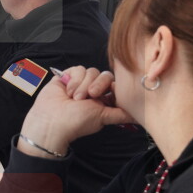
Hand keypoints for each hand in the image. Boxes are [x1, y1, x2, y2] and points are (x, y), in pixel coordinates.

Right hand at [17, 66, 134, 158]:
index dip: (113, 86)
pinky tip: (67, 91)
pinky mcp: (67, 76)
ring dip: (83, 85)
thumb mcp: (103, 117)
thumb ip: (121, 114)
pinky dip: (74, 80)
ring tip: (74, 98)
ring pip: (91, 71)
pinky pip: (78, 69)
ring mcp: (80, 83)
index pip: (115, 85)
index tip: (109, 93)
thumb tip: (140, 117)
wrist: (52, 121)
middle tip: (89, 97)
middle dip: (97, 86)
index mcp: (103, 100)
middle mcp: (92, 90)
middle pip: (105, 76)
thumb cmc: (76, 123)